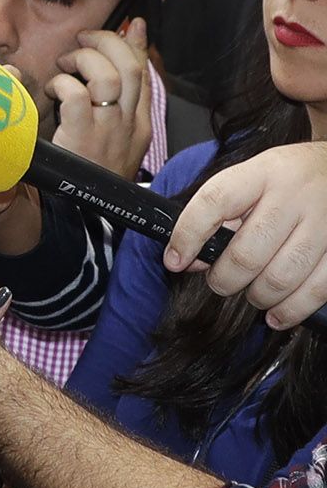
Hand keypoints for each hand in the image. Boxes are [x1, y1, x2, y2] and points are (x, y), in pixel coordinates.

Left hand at [48, 19, 153, 180]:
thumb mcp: (110, 138)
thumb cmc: (88, 174)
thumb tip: (101, 82)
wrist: (80, 216)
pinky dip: (63, 84)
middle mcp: (130, 125)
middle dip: (109, 41)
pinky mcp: (84, 138)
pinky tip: (53, 91)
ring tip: (66, 63)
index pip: (145, 75)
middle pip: (132, 67)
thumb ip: (113, 104)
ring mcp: (109, 131)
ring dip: (85, 59)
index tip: (133, 24)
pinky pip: (78, 95)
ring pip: (110, 75)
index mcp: (139, 126)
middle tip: (85, 38)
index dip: (137, 45)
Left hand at [166, 141, 326, 327]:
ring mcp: (323, 222)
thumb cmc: (286, 179)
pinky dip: (292, 310)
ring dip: (258, 296)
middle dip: (224, 278)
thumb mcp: (250, 180)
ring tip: (252, 295)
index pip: (214, 202)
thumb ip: (217, 215)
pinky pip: (317, 289)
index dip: (188, 235)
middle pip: (248, 251)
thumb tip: (186, 259)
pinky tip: (278, 313)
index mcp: (261, 174)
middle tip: (220, 282)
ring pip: (281, 276)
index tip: (174, 260)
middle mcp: (293, 196)